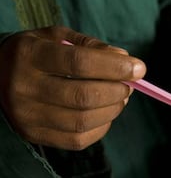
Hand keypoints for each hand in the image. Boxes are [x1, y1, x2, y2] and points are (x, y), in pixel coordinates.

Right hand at [0, 26, 145, 149]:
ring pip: (83, 121)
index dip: (114, 67)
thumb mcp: (58, 38)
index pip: (78, 63)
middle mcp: (24, 88)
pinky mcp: (35, 135)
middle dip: (117, 91)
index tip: (139, 68)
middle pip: (83, 96)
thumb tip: (124, 59)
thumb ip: (91, 46)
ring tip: (120, 98)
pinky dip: (102, 127)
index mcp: (29, 55)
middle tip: (129, 85)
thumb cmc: (38, 54)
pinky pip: (79, 139)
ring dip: (113, 110)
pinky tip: (105, 113)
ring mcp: (27, 116)